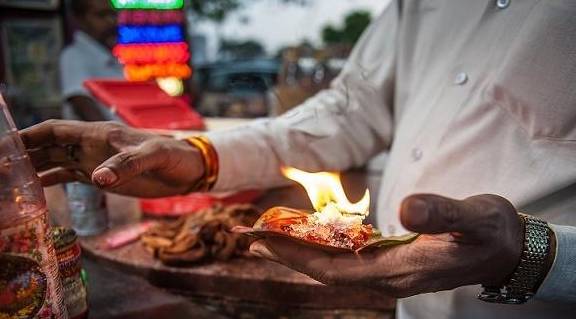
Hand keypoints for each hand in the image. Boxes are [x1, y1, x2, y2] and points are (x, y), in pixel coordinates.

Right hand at [21, 120, 203, 197]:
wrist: (189, 171)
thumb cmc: (175, 157)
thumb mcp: (154, 156)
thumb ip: (126, 165)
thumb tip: (97, 179)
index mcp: (100, 134)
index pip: (55, 130)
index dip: (28, 135)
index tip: (5, 145)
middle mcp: (92, 146)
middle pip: (48, 146)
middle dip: (22, 153)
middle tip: (0, 167)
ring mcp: (95, 161)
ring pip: (55, 161)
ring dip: (32, 168)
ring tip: (9, 180)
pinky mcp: (102, 177)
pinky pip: (69, 176)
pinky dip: (51, 180)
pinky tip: (34, 189)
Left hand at [249, 194, 524, 296]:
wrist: (507, 250)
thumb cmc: (492, 233)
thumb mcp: (475, 217)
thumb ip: (442, 213)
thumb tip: (406, 207)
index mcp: (402, 268)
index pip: (337, 267)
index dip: (299, 255)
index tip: (266, 238)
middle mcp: (389, 275)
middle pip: (327, 270)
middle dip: (289, 254)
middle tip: (253, 236)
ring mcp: (390, 271)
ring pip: (335, 265)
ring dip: (302, 252)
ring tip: (273, 235)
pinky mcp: (394, 262)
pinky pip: (349, 258)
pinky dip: (324, 247)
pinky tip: (314, 236)